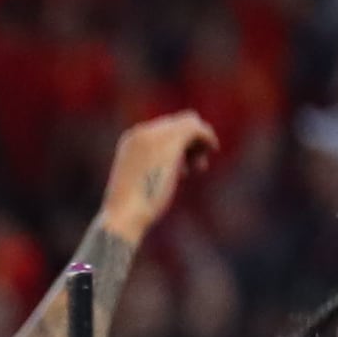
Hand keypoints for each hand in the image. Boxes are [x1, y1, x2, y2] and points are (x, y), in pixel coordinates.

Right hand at [96, 109, 219, 243]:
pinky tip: (213, 149)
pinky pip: (197, 127)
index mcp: (131, 140)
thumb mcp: (140, 184)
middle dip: (190, 144)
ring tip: (201, 167)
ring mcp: (156, 134)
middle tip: (198, 168)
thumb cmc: (131, 209)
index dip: (178, 147)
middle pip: (176, 124)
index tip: (184, 171)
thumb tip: (171, 170)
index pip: (162, 130)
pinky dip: (208, 137)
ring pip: (189, 121)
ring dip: (199, 142)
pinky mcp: (172, 140)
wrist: (124, 215)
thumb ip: (153, 169)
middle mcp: (141, 132)